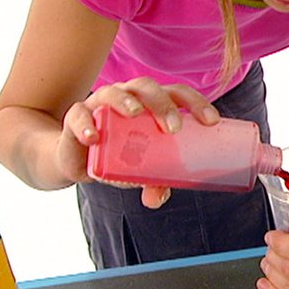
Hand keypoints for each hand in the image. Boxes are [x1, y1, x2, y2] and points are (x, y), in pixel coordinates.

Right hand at [55, 77, 220, 207]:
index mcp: (152, 104)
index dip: (196, 103)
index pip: (178, 94)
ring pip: (113, 92)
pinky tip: (94, 138)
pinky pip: (78, 115)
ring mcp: (101, 104)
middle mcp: (128, 97)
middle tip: (174, 127)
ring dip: (125, 101)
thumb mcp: (141, 170)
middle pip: (148, 88)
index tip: (212, 121)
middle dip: (163, 104)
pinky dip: (86, 124)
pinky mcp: (77, 117)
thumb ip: (154, 182)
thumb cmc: (120, 155)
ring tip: (135, 113)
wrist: (78, 158)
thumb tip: (154, 200)